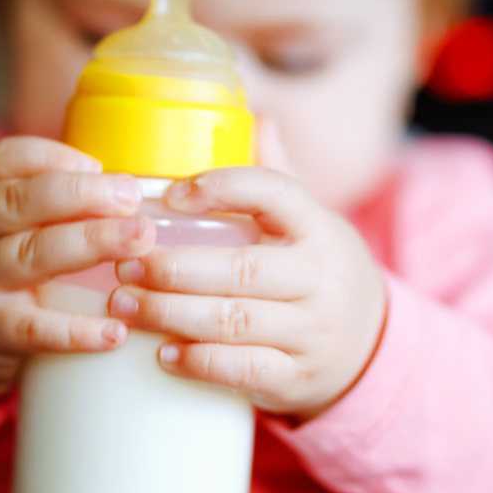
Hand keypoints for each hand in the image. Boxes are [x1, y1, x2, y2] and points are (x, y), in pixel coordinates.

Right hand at [0, 136, 155, 425]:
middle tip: (132, 198)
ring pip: (29, 255)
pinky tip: (116, 330)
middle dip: (82, 195)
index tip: (100, 165)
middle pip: (19, 201)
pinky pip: (32, 328)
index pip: (5, 159)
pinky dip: (75, 330)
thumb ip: (47, 201)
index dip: (55, 157)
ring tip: (139, 241)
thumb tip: (132, 185)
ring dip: (89, 244)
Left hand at [107, 167, 386, 420]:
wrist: (369, 345)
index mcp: (317, 228)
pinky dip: (199, 363)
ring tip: (123, 304)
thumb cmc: (316, 271)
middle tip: (123, 263)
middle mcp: (319, 278)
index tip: (170, 195)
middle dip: (173, 267)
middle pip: (241, 269)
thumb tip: (255, 115)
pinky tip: (160, 352)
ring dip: (170, 313)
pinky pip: (243, 371)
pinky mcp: (296, 378)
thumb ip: (277, 176)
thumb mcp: (310, 222)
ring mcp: (311, 332)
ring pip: (234, 321)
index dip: (223, 188)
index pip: (276, 193)